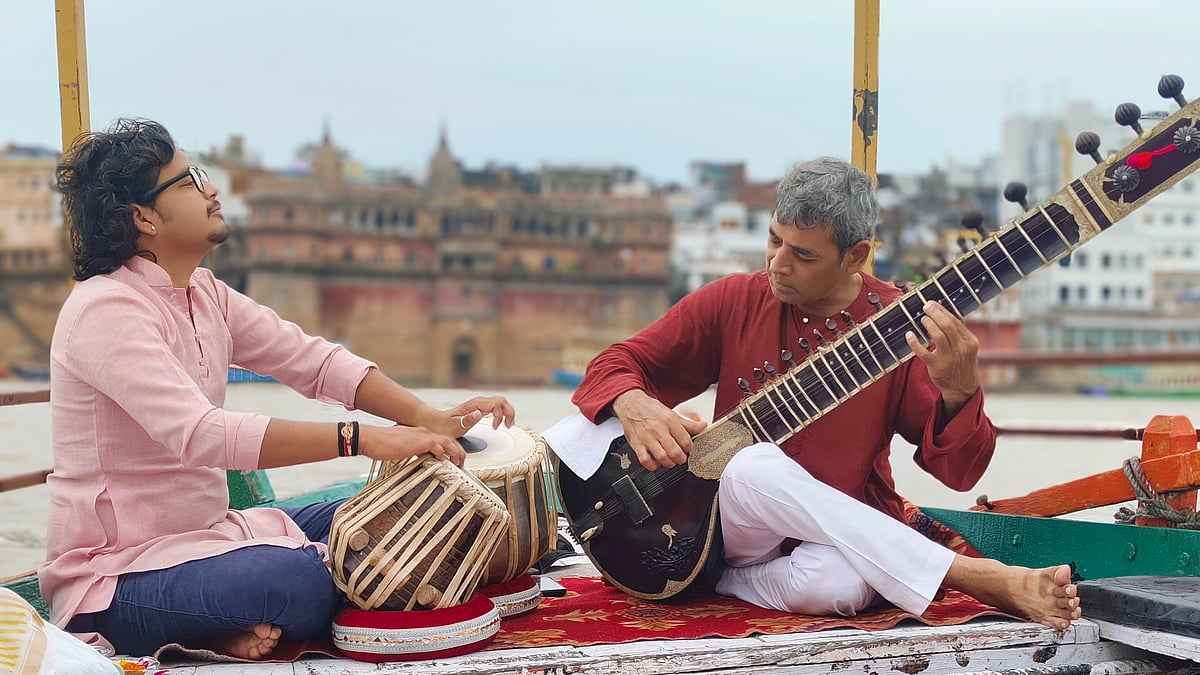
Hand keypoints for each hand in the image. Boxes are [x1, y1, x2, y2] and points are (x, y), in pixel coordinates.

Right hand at [359, 424, 467, 466]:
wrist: (371, 439)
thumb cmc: (382, 446)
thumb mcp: (401, 449)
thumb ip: (412, 453)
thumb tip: (418, 462)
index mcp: (420, 434)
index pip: (441, 440)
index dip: (450, 449)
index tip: (453, 459)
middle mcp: (424, 433)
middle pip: (449, 440)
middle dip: (458, 451)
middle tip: (462, 462)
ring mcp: (422, 436)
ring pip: (447, 441)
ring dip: (456, 452)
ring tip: (459, 463)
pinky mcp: (419, 442)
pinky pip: (438, 446)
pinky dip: (444, 452)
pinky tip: (445, 459)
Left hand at [437, 395, 516, 437]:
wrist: (437, 424)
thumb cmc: (445, 426)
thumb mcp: (455, 426)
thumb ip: (468, 420)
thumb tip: (479, 414)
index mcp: (475, 405)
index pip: (496, 404)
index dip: (501, 415)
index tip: (497, 427)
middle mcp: (478, 403)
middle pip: (502, 401)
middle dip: (509, 412)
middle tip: (508, 425)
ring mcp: (480, 405)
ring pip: (500, 403)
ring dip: (507, 413)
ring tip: (507, 425)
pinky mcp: (480, 409)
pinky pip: (496, 408)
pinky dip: (502, 414)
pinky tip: (499, 423)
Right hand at [612, 390, 707, 470]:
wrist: (631, 405)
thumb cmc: (650, 409)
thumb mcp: (671, 413)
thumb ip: (687, 423)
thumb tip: (702, 426)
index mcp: (669, 421)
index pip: (685, 440)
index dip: (689, 447)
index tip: (688, 448)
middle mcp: (658, 430)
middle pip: (675, 452)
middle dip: (681, 458)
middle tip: (681, 457)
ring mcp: (647, 438)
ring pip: (662, 457)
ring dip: (670, 463)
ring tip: (671, 461)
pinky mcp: (636, 444)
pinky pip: (645, 460)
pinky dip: (652, 466)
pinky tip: (656, 463)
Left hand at [904, 301, 980, 415]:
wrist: (962, 388)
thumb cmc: (962, 364)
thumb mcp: (967, 348)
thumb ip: (959, 334)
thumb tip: (942, 314)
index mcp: (970, 342)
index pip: (955, 321)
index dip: (942, 311)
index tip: (933, 304)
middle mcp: (961, 349)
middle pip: (947, 326)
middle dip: (935, 313)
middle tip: (926, 306)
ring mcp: (949, 358)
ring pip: (938, 336)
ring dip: (929, 324)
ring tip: (923, 318)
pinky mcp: (936, 367)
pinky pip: (923, 352)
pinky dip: (914, 342)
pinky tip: (909, 335)